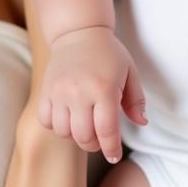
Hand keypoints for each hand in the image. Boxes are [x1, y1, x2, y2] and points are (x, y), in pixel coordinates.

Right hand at [36, 26, 146, 162]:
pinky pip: (46, 120)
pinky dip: (56, 124)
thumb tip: (142, 123)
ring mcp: (59, 91)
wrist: (79, 31)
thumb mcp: (130, 72)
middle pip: (84, 137)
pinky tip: (67, 116)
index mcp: (104, 88)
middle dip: (95, 144)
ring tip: (84, 123)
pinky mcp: (45, 90)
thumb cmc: (108, 53)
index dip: (112, 148)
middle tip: (101, 138)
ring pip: (64, 132)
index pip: (106, 131)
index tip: (114, 155)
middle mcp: (79, 92)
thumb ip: (136, 100)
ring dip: (75, 135)